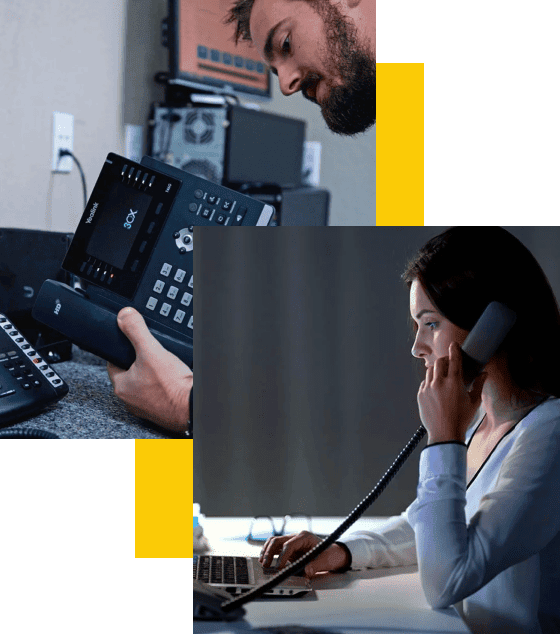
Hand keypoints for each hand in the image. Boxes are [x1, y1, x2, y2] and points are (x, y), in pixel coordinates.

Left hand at [106, 307, 192, 432]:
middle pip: (130, 373)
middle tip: (152, 355)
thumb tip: (125, 316)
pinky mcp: (160, 412)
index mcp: (121, 387)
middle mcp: (130, 401)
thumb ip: (136, 331)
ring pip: (144, 385)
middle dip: (140, 363)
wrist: (191, 407)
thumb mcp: (151, 350)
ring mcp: (145, 408)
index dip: (122, 351)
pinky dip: (163, 387)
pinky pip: (157, 394)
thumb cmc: (170, 386)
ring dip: (153, 376)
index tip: (131, 345)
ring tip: (164, 367)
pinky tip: (172, 380)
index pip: (114, 363)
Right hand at [259, 531, 348, 577]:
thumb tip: (306, 571)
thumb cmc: (329, 554)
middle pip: (278, 540)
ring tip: (262, 562)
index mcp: (304, 536)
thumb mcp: (325, 560)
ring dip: (266, 551)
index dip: (282, 556)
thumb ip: (315, 565)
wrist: (332, 553)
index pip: (288, 544)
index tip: (278, 568)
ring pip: (274, 542)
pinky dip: (269, 553)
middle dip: (269, 552)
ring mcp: (292, 541)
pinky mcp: (289, 548)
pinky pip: (276, 548)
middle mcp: (296, 537)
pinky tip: (265, 560)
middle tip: (266, 565)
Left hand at [417, 341, 486, 443]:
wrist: (444, 433)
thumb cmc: (462, 419)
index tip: (454, 345)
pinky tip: (436, 388)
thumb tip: (484, 374)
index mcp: (454, 383)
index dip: (454, 350)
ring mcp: (428, 389)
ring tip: (443, 376)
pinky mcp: (420, 395)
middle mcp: (439, 383)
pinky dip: (430, 382)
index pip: (454, 360)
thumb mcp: (474, 402)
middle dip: (445, 360)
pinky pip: (424, 383)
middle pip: (439, 362)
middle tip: (449, 363)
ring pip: (430, 371)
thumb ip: (478, 385)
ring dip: (437, 370)